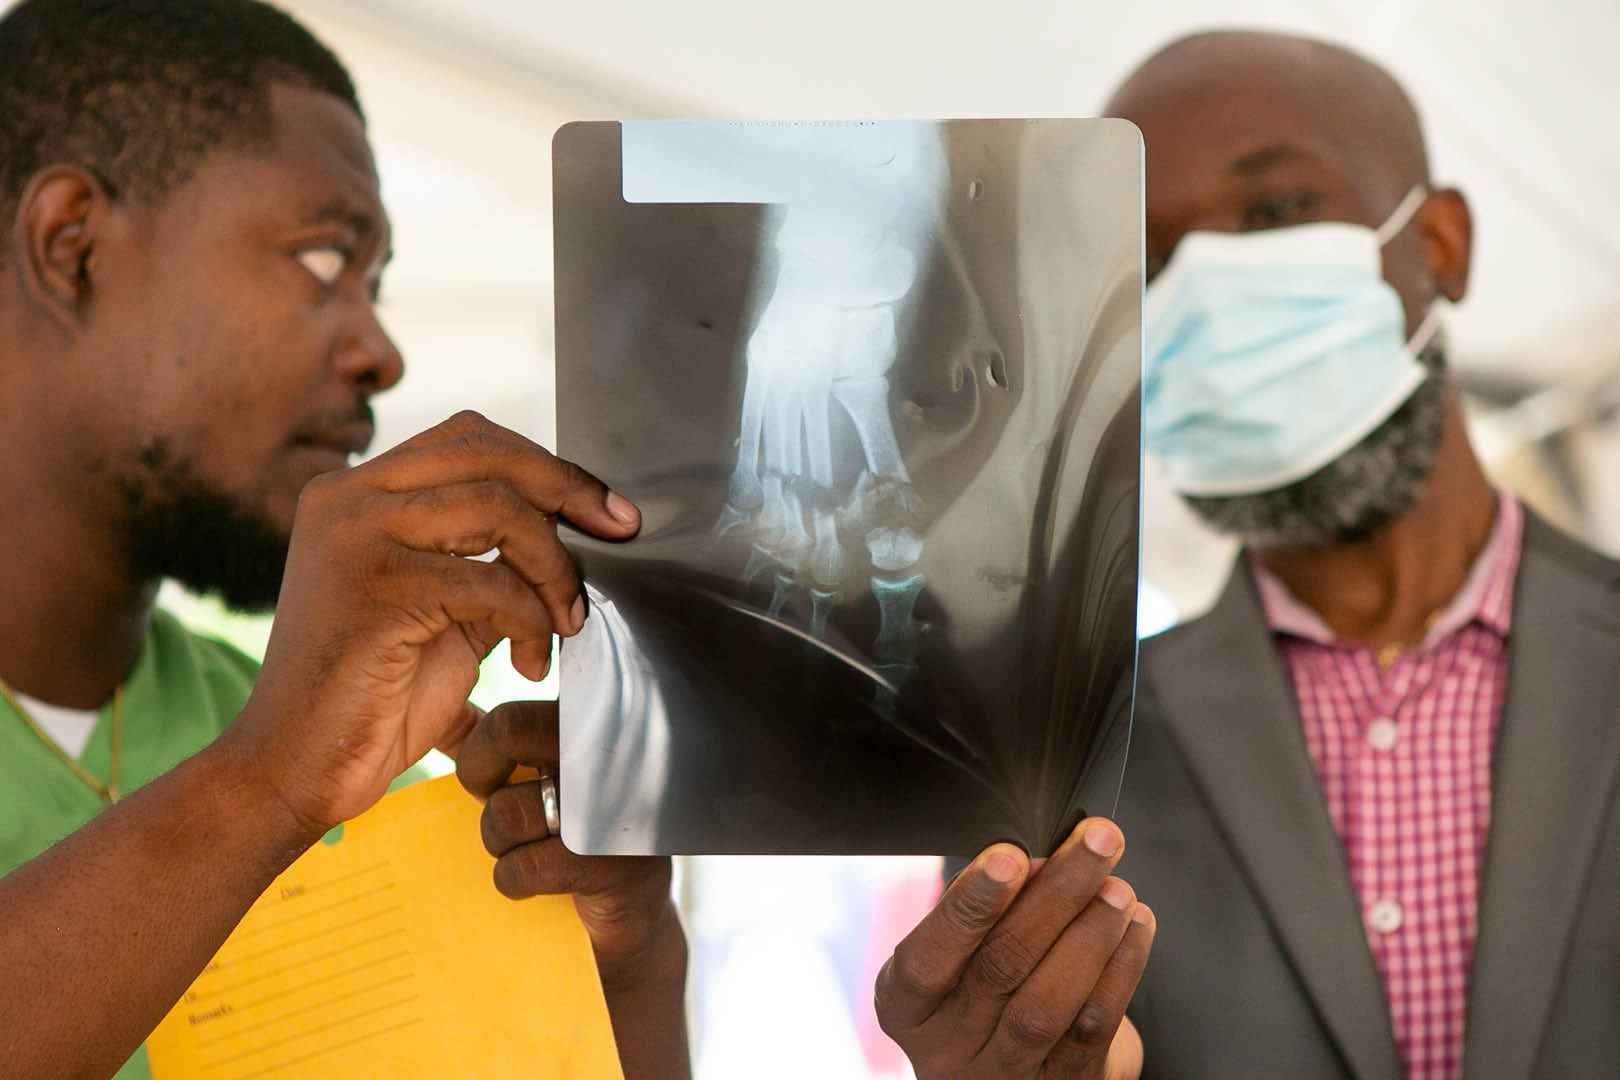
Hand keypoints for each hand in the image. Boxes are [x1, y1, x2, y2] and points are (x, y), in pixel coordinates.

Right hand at [220, 411, 640, 837]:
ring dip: (554, 567)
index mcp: (358, 491)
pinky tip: (531, 661)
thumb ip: (491, 560)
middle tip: (620, 534)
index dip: (548, 466)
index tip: (606, 510)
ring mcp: (354, 534)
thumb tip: (577, 525)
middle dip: (570, 490)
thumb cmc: (374, 698)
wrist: (297, 770)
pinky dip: (531, 620)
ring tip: (565, 623)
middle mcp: (348, 497)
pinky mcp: (373, 586)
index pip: (471, 438)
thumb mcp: (446, 609)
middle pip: (488, 452)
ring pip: (498, 508)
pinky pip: (490, 581)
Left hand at [456, 699, 690, 1078]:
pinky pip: (525, 868)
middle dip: (479, 776)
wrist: (634, 915)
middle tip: (495, 807)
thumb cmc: (581, 838)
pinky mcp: (616, 865)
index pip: (513, 716)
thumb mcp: (554, 779)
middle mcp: (613, 754)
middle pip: (507, 733)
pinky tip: (534, 883)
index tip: (491, 778)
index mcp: (595, 727)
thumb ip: (510, 747)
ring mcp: (618, 807)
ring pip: (507, 810)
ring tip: (524, 850)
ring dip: (499, 842)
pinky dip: (513, 881)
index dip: (481, 751)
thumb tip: (444, 724)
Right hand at [875, 819, 1154, 1078]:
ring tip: (1117, 887)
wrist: (1018, 1073)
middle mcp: (950, 1051)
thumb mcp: (962, 959)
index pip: (925, 960)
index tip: (1010, 856)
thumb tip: (1045, 863)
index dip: (968, 906)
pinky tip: (1134, 925)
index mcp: (908, 1010)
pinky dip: (1121, 968)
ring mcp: (1006, 1076)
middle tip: (1095, 842)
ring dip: (1091, 933)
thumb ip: (990, 914)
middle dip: (1055, 894)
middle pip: (999, 967)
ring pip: (1048, 1003)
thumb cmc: (985, 993)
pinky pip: (1093, 1028)